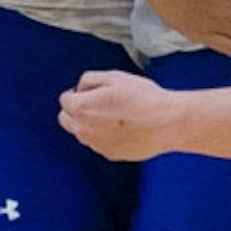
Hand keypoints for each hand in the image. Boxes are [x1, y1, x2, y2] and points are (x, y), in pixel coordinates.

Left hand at [58, 70, 178, 160]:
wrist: (166, 122)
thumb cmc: (144, 98)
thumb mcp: (116, 76)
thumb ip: (90, 79)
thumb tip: (81, 87)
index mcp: (82, 109)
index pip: (65, 99)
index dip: (79, 92)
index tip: (93, 91)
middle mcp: (84, 130)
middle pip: (66, 120)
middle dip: (77, 110)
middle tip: (99, 102)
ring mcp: (96, 145)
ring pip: (83, 132)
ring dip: (92, 123)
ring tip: (118, 114)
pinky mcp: (110, 154)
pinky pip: (100, 142)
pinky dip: (107, 135)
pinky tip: (126, 126)